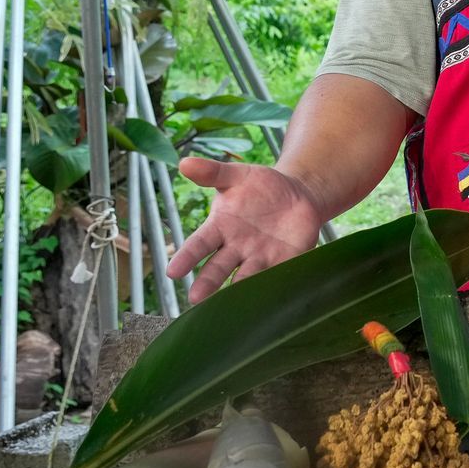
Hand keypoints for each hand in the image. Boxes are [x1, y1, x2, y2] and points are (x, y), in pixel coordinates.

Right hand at [166, 156, 325, 302]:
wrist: (297, 194)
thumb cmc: (260, 186)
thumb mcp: (237, 176)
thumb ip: (213, 173)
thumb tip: (185, 162)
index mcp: (220, 228)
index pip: (198, 245)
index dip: (186, 257)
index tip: (171, 272)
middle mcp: (236, 248)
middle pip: (218, 268)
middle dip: (208, 282)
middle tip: (195, 299)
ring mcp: (261, 257)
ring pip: (246, 277)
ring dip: (239, 290)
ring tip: (230, 305)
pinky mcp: (286, 261)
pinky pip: (278, 275)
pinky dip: (273, 285)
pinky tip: (270, 298)